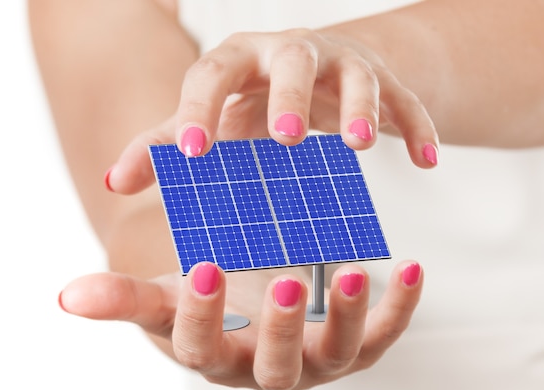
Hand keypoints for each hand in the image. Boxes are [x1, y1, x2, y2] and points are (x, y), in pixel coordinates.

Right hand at [58, 260, 422, 389]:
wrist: (246, 312)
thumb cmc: (205, 301)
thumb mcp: (164, 294)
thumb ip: (123, 297)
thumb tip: (67, 297)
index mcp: (217, 357)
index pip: (202, 348)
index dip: (200, 315)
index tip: (202, 268)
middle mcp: (267, 370)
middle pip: (276, 366)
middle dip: (282, 328)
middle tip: (290, 282)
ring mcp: (316, 361)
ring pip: (337, 354)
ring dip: (351, 318)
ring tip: (358, 273)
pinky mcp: (355, 346)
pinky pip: (383, 336)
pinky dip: (398, 308)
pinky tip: (410, 269)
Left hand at [106, 29, 438, 194]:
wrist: (315, 72)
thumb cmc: (251, 101)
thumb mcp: (211, 118)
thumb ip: (166, 145)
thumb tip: (114, 182)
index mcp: (239, 61)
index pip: (211, 75)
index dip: (201, 110)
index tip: (196, 155)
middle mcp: (289, 53)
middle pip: (290, 60)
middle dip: (287, 97)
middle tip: (284, 140)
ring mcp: (342, 63)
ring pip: (356, 74)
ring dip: (360, 107)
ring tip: (360, 146)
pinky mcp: (384, 81)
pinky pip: (406, 100)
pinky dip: (419, 127)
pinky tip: (428, 161)